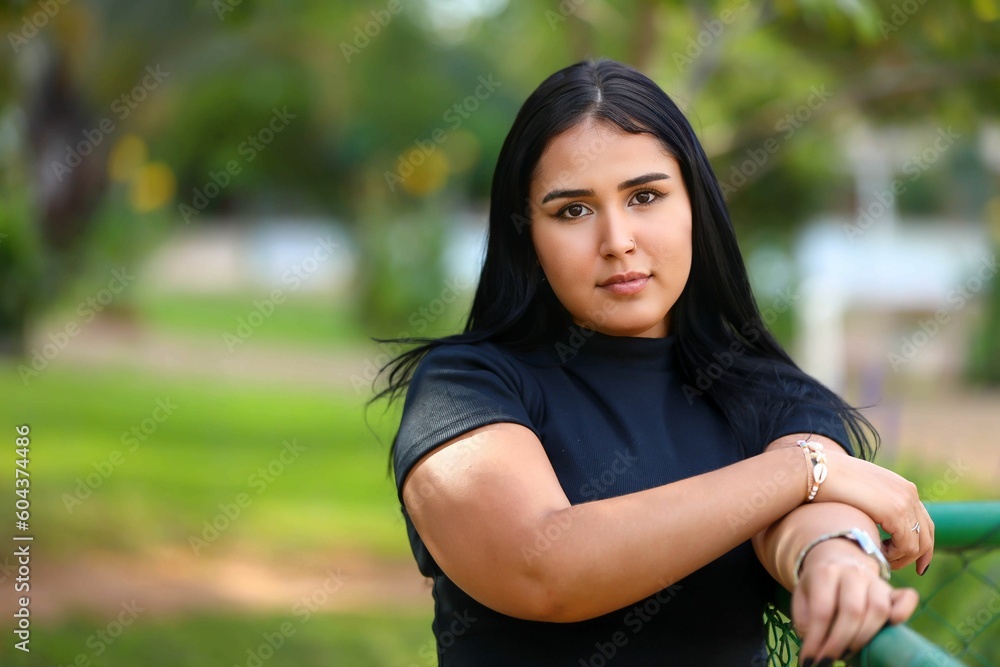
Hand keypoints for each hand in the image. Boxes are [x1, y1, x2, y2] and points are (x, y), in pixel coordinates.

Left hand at [792, 538, 918, 663]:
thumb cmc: (818, 586)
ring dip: (864, 637)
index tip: (810, 660)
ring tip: (846, 654)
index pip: (822, 610)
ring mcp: (875, 580)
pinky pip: (906, 598)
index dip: (817, 639)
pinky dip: (903, 612)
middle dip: (839, 642)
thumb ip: (805, 619)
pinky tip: (892, 627)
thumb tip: (814, 644)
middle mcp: (852, 573)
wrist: (836, 559)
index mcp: (824, 573)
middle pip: (852, 611)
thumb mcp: (802, 597)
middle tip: (829, 660)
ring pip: (878, 609)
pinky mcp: (892, 588)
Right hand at [816, 452, 933, 573]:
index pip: (925, 522)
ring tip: (881, 560)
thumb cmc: (829, 481)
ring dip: (901, 558)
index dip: (923, 545)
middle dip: (917, 557)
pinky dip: (894, 556)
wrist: (815, 469)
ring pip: (918, 544)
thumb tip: (879, 521)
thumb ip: (876, 504)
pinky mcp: (894, 511)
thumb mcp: (862, 492)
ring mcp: (904, 501)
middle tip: (902, 569)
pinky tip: (877, 554)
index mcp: (903, 487)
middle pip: (927, 535)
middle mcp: (909, 492)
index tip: (916, 563)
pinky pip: (906, 545)